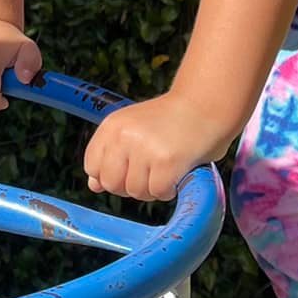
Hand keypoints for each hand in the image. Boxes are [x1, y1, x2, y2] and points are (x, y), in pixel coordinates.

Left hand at [82, 94, 218, 201]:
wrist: (205, 105)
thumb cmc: (171, 121)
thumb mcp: (133, 129)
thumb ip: (111, 155)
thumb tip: (94, 185)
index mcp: (111, 126)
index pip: (92, 166)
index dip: (110, 176)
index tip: (128, 171)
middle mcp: (123, 136)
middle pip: (111, 184)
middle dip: (129, 186)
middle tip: (149, 174)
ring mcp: (144, 148)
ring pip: (135, 191)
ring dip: (152, 189)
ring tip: (165, 171)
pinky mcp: (167, 161)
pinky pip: (158, 192)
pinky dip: (168, 190)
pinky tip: (176, 175)